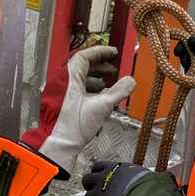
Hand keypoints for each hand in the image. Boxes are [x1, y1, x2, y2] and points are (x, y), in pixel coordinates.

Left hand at [39, 46, 135, 172]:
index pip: (84, 56)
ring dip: (98, 76)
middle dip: (101, 64)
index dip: (99, 52)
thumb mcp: (102, 107)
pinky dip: (94, 87)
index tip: (112, 52)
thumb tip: (130, 81)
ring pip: (84, 77)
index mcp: (72, 79)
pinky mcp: (70, 102)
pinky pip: (83, 87)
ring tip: (110, 81)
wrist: (63, 143)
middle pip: (84, 65)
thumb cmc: (75, 126)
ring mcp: (67, 93)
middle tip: (114, 65)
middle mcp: (67, 83)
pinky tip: (103, 95)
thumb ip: (118, 92)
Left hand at [82, 161, 150, 195]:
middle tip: (99, 195)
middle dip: (91, 188)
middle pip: (86, 179)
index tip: (105, 180)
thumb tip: (169, 176)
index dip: (99, 173)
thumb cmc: (152, 186)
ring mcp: (100, 190)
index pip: (99, 165)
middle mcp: (105, 176)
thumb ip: (153, 175)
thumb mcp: (152, 175)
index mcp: (116, 167)